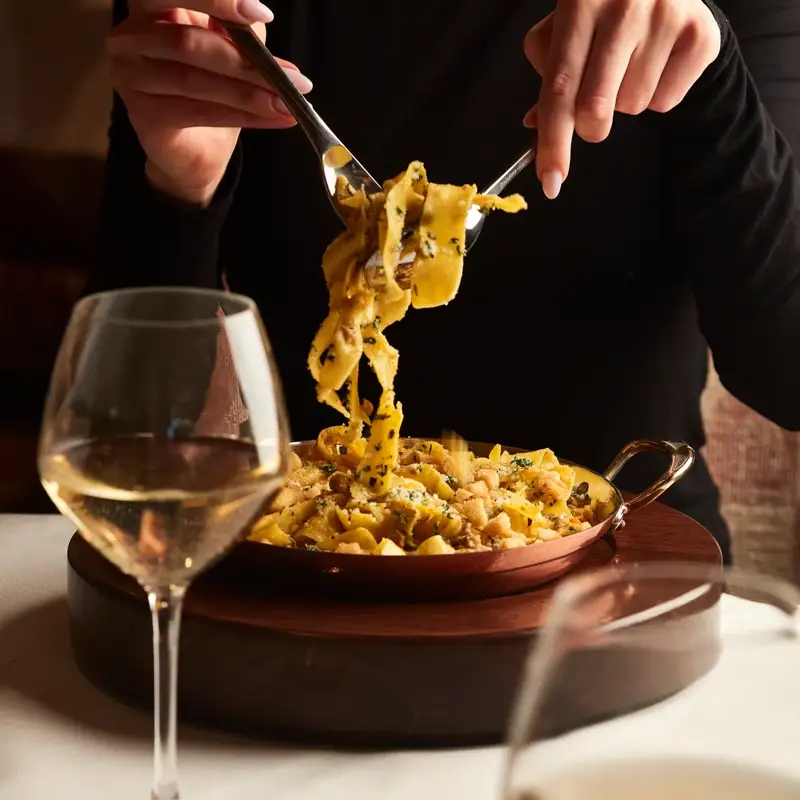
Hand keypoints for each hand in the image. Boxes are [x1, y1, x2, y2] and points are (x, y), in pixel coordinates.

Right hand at [109, 0, 312, 205]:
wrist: (197, 149)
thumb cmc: (212, 91)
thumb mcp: (231, 48)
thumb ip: (239, 28)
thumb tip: (258, 16)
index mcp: (150, 7)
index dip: (217, 1)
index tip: (263, 14)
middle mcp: (130, 36)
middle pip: (185, 40)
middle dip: (242, 58)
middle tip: (289, 75)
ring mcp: (130, 76)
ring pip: (194, 80)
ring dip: (248, 93)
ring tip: (287, 102)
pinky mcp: (143, 114)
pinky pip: (198, 112)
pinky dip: (243, 116)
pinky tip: (275, 118)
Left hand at [523, 0, 720, 198]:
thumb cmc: (603, 9)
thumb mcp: (565, 28)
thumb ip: (549, 76)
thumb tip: (536, 126)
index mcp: (581, 1)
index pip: (559, 88)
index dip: (553, 142)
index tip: (550, 182)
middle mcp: (625, 4)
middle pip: (595, 108)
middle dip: (589, 126)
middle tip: (593, 106)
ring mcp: (667, 16)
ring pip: (631, 107)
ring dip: (625, 100)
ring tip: (631, 61)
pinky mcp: (700, 34)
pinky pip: (665, 102)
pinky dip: (656, 94)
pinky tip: (656, 60)